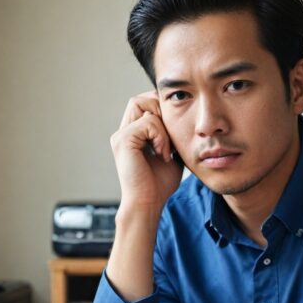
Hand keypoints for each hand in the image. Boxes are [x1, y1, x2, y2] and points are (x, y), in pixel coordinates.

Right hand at [110, 92, 182, 212]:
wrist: (148, 204)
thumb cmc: (159, 185)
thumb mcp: (170, 154)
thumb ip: (170, 136)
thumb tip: (182, 119)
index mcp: (132, 135)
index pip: (144, 104)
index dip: (162, 110)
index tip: (175, 131)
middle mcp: (123, 132)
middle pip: (140, 99)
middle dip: (161, 111)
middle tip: (172, 136)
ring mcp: (120, 135)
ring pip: (143, 105)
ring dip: (162, 124)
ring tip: (166, 148)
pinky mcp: (123, 141)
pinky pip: (148, 122)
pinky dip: (161, 137)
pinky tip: (163, 155)